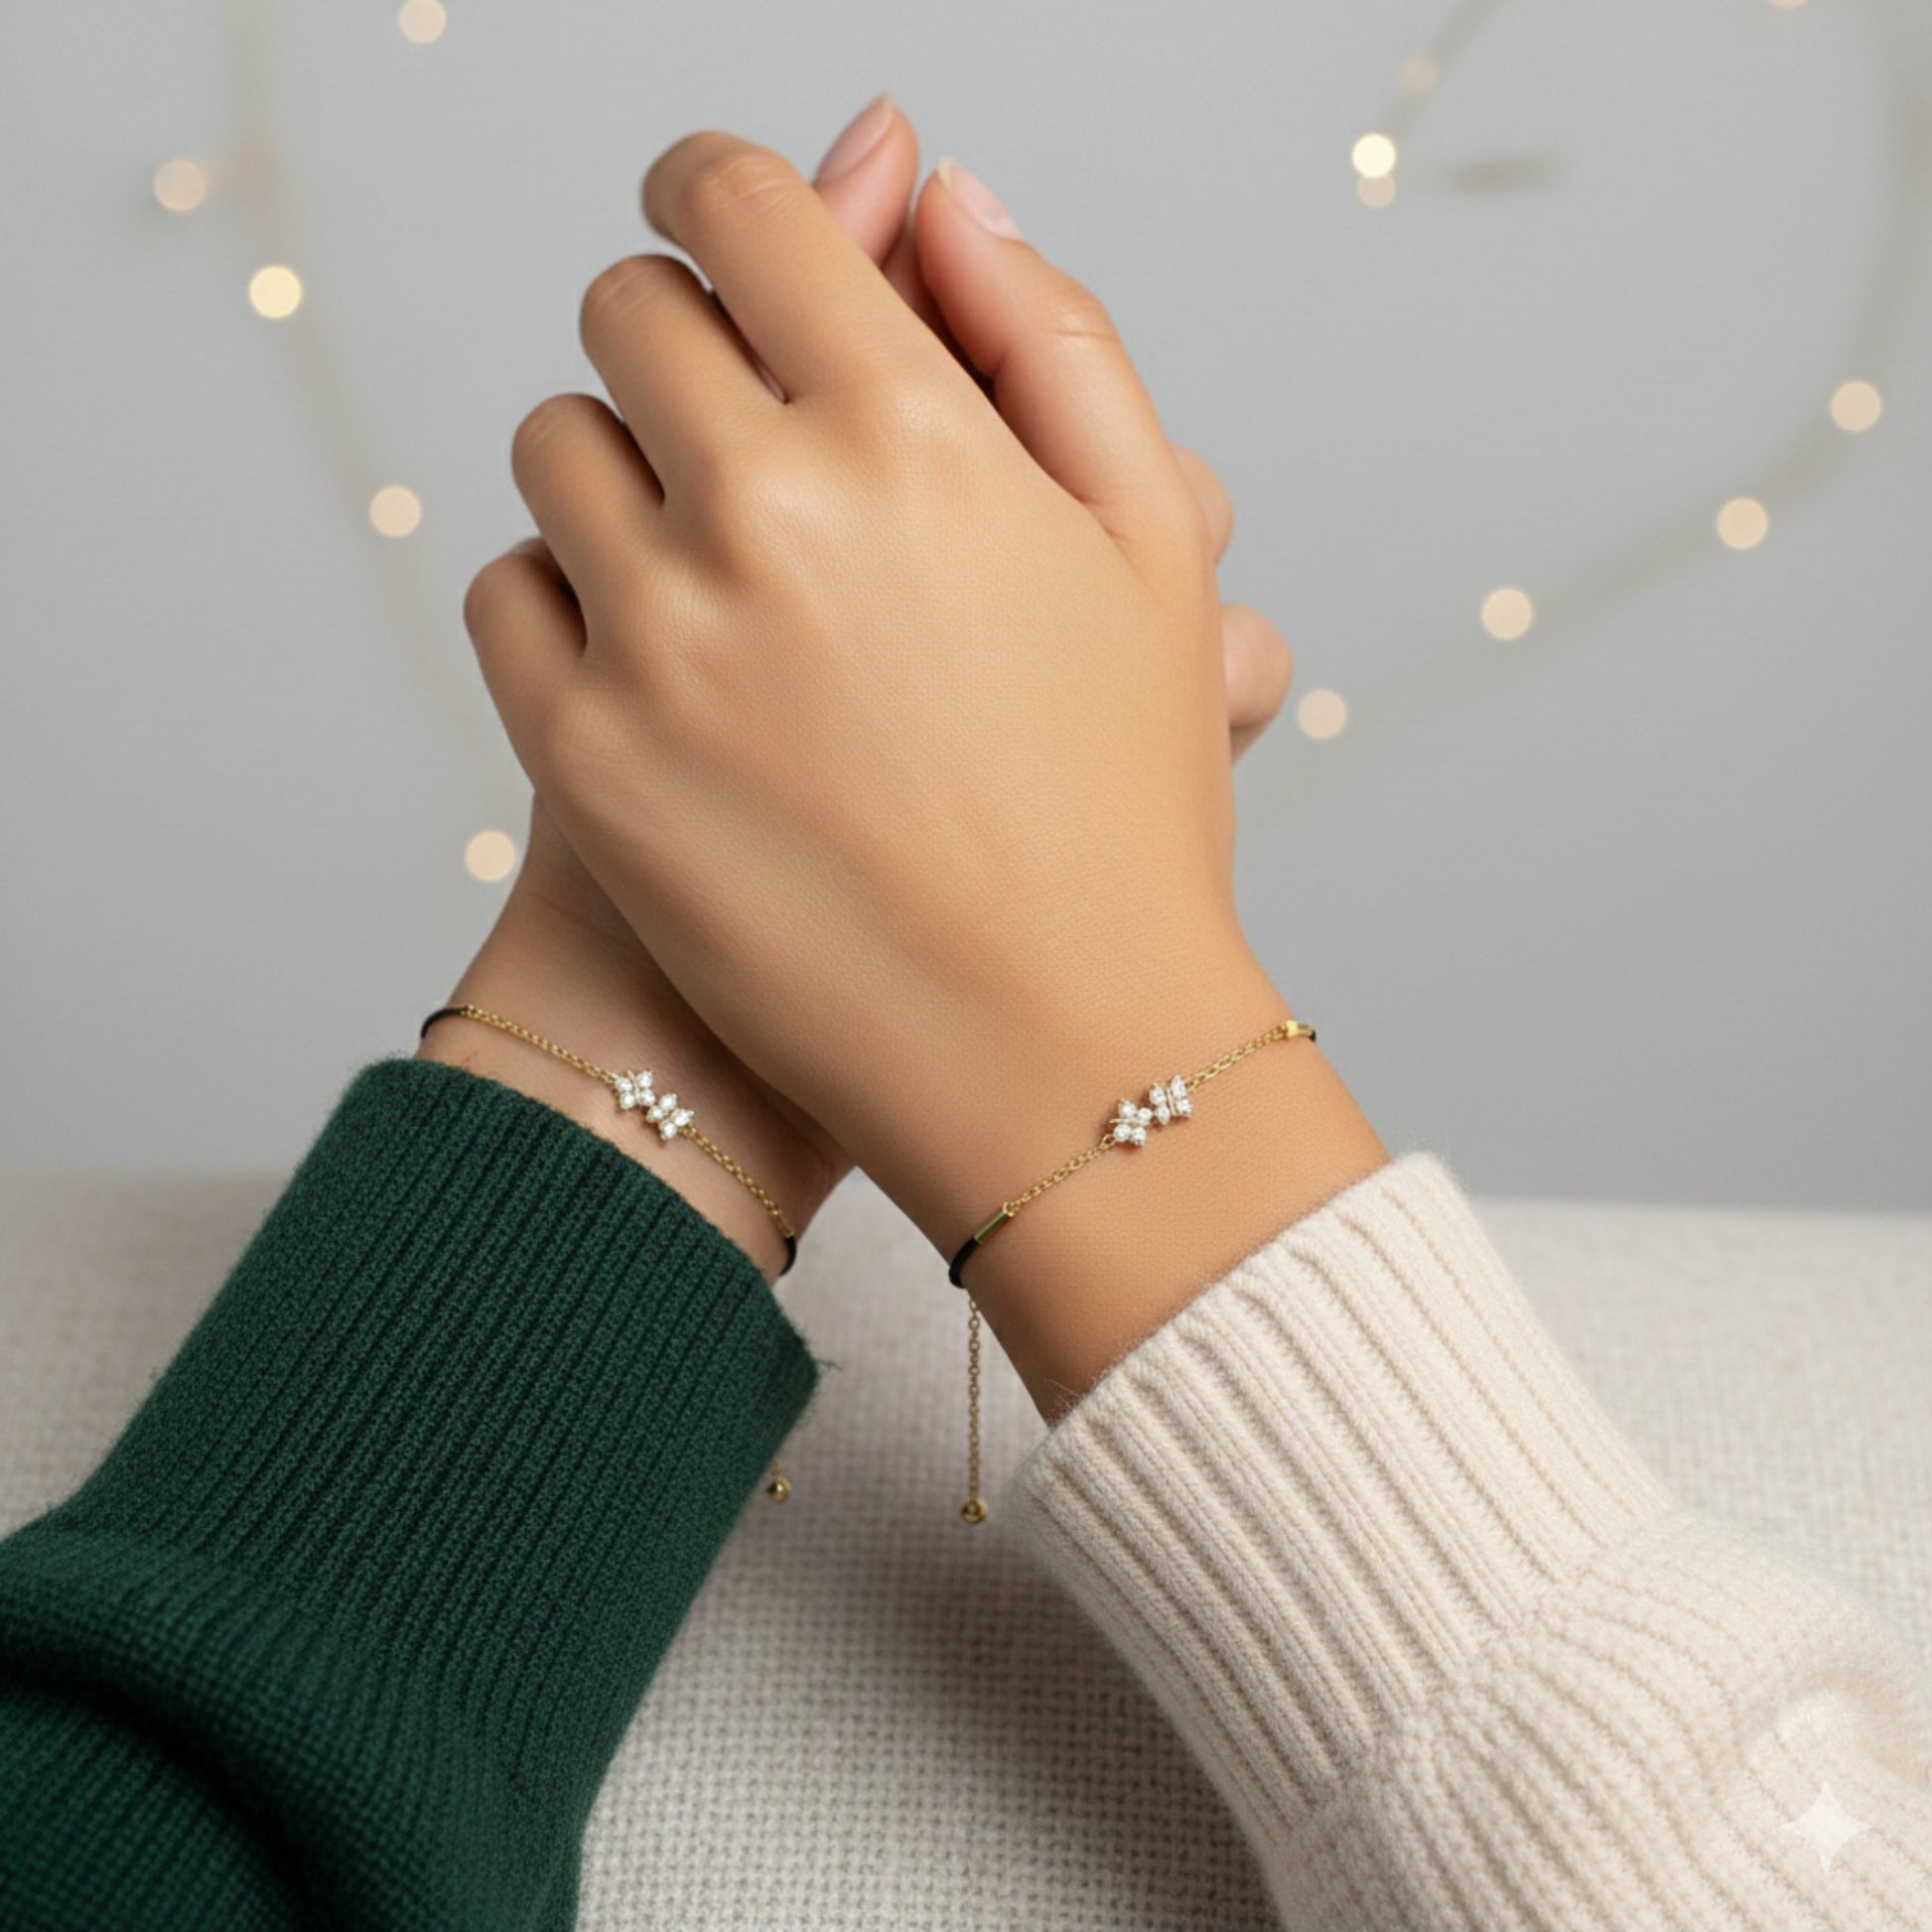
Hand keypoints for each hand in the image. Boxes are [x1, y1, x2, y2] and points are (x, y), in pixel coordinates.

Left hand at [474, 125, 1386, 1396]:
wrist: (1051, 1055)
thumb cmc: (1121, 809)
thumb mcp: (1152, 554)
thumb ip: (1053, 339)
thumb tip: (935, 189)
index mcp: (917, 433)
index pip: (740, 203)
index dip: (721, 189)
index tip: (718, 221)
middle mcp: (767, 512)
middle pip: (628, 310)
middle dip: (684, 340)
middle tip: (743, 422)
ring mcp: (657, 638)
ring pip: (552, 446)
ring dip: (624, 471)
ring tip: (718, 565)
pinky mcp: (583, 757)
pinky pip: (504, 589)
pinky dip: (564, 598)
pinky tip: (661, 660)